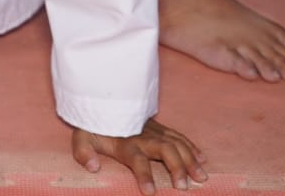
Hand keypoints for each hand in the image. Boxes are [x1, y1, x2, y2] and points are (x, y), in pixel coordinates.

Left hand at [71, 120, 206, 193]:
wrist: (103, 98)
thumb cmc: (94, 124)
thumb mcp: (82, 137)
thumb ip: (83, 152)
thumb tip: (93, 167)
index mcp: (125, 143)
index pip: (136, 160)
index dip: (144, 175)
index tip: (151, 193)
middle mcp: (143, 136)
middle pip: (165, 150)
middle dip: (176, 168)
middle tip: (183, 187)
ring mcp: (154, 130)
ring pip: (177, 143)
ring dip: (190, 160)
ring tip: (201, 177)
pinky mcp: (160, 127)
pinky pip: (179, 135)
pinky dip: (191, 147)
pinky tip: (202, 159)